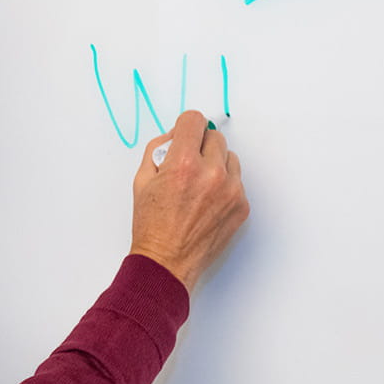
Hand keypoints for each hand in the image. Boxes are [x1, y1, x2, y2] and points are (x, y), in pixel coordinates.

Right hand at [130, 112, 248, 290]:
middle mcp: (211, 173)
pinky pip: (237, 181)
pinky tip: (207, 203)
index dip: (185, 126)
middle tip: (187, 165)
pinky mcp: (241, 206)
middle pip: (215, 137)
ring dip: (215, 164)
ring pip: (229, 158)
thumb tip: (175, 135)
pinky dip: (224, 186)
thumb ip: (158, 149)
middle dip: (200, 146)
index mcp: (183, 163)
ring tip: (198, 186)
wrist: (167, 263)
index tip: (183, 135)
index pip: (194, 120)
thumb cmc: (151, 225)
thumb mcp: (141, 180)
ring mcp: (231, 191)